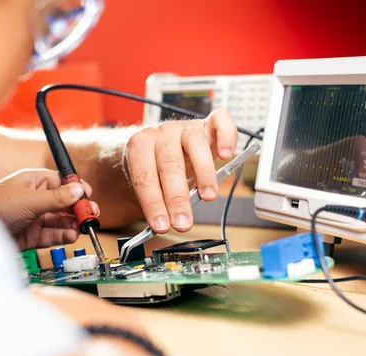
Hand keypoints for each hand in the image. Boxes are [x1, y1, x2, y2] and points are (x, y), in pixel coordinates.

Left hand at [0, 169, 99, 249]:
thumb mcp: (30, 199)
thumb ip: (57, 197)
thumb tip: (79, 189)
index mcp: (34, 181)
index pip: (62, 182)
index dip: (76, 189)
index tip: (89, 196)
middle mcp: (35, 198)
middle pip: (64, 203)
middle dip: (78, 209)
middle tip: (91, 215)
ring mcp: (34, 217)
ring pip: (60, 220)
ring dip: (72, 224)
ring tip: (82, 227)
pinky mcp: (32, 236)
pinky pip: (52, 235)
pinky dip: (62, 235)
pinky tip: (70, 235)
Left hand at [123, 109, 237, 232]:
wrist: (159, 146)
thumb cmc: (154, 167)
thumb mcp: (148, 184)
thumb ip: (156, 199)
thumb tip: (165, 223)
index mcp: (139, 146)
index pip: (145, 177)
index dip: (153, 203)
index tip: (161, 225)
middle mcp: (162, 133)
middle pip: (169, 164)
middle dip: (177, 198)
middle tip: (183, 222)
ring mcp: (184, 127)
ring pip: (195, 143)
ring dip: (204, 173)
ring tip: (208, 197)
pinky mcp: (206, 124)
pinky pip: (219, 120)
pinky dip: (226, 136)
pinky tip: (226, 155)